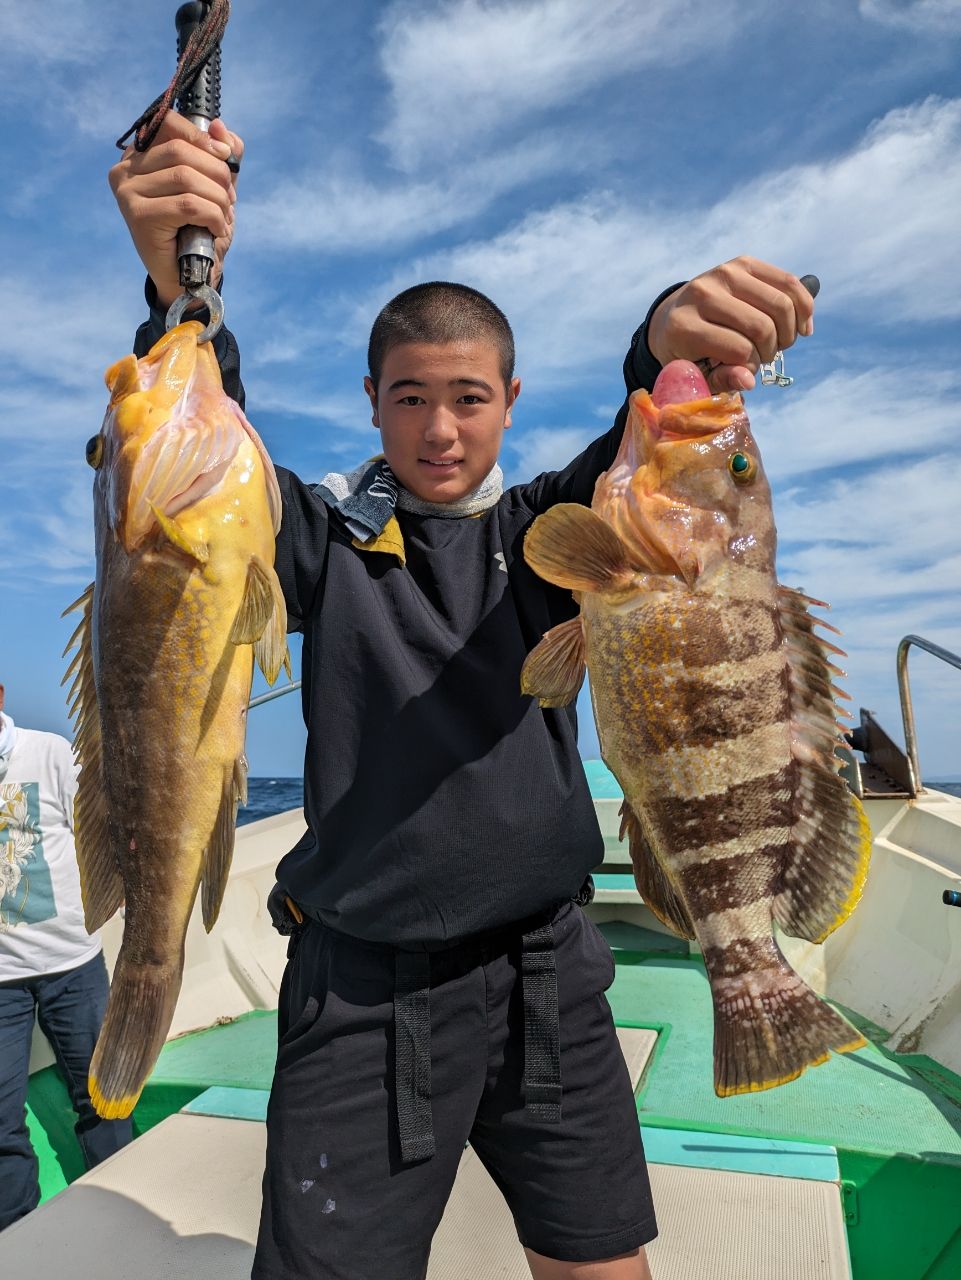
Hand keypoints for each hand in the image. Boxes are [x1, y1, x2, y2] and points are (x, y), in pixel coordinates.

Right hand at [109, 113, 243, 309]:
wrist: (190, 278)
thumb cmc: (199, 231)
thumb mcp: (215, 187)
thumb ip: (220, 155)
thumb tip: (219, 126)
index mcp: (140, 156)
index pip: (170, 125)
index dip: (204, 139)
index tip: (225, 159)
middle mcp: (126, 170)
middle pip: (182, 151)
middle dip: (218, 174)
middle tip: (228, 200)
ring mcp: (127, 193)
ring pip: (187, 178)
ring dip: (218, 199)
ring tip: (223, 217)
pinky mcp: (139, 216)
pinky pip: (188, 204)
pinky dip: (213, 216)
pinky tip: (215, 229)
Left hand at [647, 256, 815, 392]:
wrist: (675, 314)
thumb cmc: (688, 352)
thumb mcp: (697, 374)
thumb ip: (721, 379)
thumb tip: (749, 380)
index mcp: (684, 326)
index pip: (739, 349)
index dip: (753, 365)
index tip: (747, 370)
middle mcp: (701, 294)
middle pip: (761, 326)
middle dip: (772, 349)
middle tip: (766, 356)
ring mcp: (723, 273)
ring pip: (779, 304)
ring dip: (789, 331)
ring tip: (780, 342)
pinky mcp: (742, 263)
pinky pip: (787, 282)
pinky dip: (803, 306)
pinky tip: (802, 325)